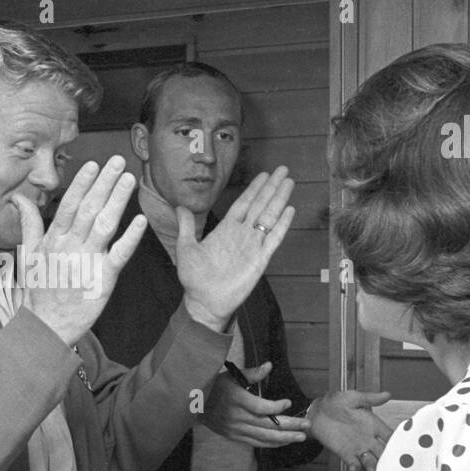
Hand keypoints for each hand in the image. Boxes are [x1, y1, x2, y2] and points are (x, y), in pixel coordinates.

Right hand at [15, 156, 147, 345]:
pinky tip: (140, 221)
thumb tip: (19, 199)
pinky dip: (130, 237)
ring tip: (129, 180)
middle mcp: (70, 247)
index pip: (69, 205)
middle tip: (118, 162)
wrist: (48, 325)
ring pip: (105, 225)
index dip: (83, 183)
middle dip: (105, 183)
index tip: (94, 165)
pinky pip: (119, 255)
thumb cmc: (40, 291)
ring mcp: (87, 262)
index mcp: (54, 240)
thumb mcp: (28, 254)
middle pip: (90, 209)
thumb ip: (28, 224)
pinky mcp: (103, 278)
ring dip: (118, 200)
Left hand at [177, 167, 294, 330]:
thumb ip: (186, 226)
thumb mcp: (186, 247)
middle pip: (260, 205)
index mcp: (226, 230)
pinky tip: (290, 210)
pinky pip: (274, 238)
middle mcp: (242, 234)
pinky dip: (282, 224)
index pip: (244, 203)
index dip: (255, 188)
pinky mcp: (260, 259)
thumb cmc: (194, 278)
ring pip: (269, 217)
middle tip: (283, 169)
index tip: (265, 175)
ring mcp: (253, 245)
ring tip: (289, 182)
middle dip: (272, 187)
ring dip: (279, 199)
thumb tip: (179, 206)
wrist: (204, 302)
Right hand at [202, 362, 310, 447]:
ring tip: (301, 436)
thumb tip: (269, 366)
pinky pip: (257, 443)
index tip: (289, 402)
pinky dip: (272, 443)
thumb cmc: (214, 387)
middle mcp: (237, 417)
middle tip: (307, 424)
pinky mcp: (235, 437)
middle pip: (268, 425)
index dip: (276, 407)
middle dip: (290, 425)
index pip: (260, 407)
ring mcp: (236, 429)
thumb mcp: (230, 376)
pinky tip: (285, 442)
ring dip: (285, 438)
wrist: (194, 406)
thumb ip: (252, 374)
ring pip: (265, 437)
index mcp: (236, 400)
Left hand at [306, 390, 392, 470]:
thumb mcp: (353, 398)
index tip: (406, 449)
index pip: (390, 436)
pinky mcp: (345, 453)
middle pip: (383, 452)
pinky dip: (355, 467)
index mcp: (373, 424)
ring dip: (372, 466)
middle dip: (388, 459)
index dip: (398, 442)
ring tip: (372, 470)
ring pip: (370, 460)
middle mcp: (368, 438)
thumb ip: (369, 399)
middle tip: (392, 465)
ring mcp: (357, 447)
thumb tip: (388, 394)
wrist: (317, 412)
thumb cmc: (335, 402)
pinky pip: (353, 463)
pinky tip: (354, 468)